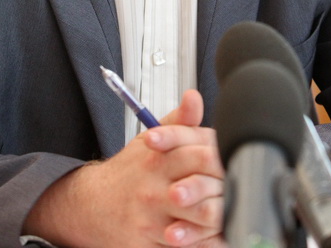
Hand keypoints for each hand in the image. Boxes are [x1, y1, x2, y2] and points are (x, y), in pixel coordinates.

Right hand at [24, 89, 225, 246]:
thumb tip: (194, 96)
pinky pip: (187, 246)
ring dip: (220, 218)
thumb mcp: (151, 138)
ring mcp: (152, 220)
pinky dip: (205, 241)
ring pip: (200, 221)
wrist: (93, 205)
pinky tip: (213, 235)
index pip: (203, 156)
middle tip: (238, 189)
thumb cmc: (130, 172)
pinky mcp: (148, 245)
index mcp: (158, 160)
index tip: (233, 162)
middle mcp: (154, 190)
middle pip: (204, 189)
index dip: (224, 160)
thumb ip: (178, 121)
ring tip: (230, 212)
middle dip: (227, 190)